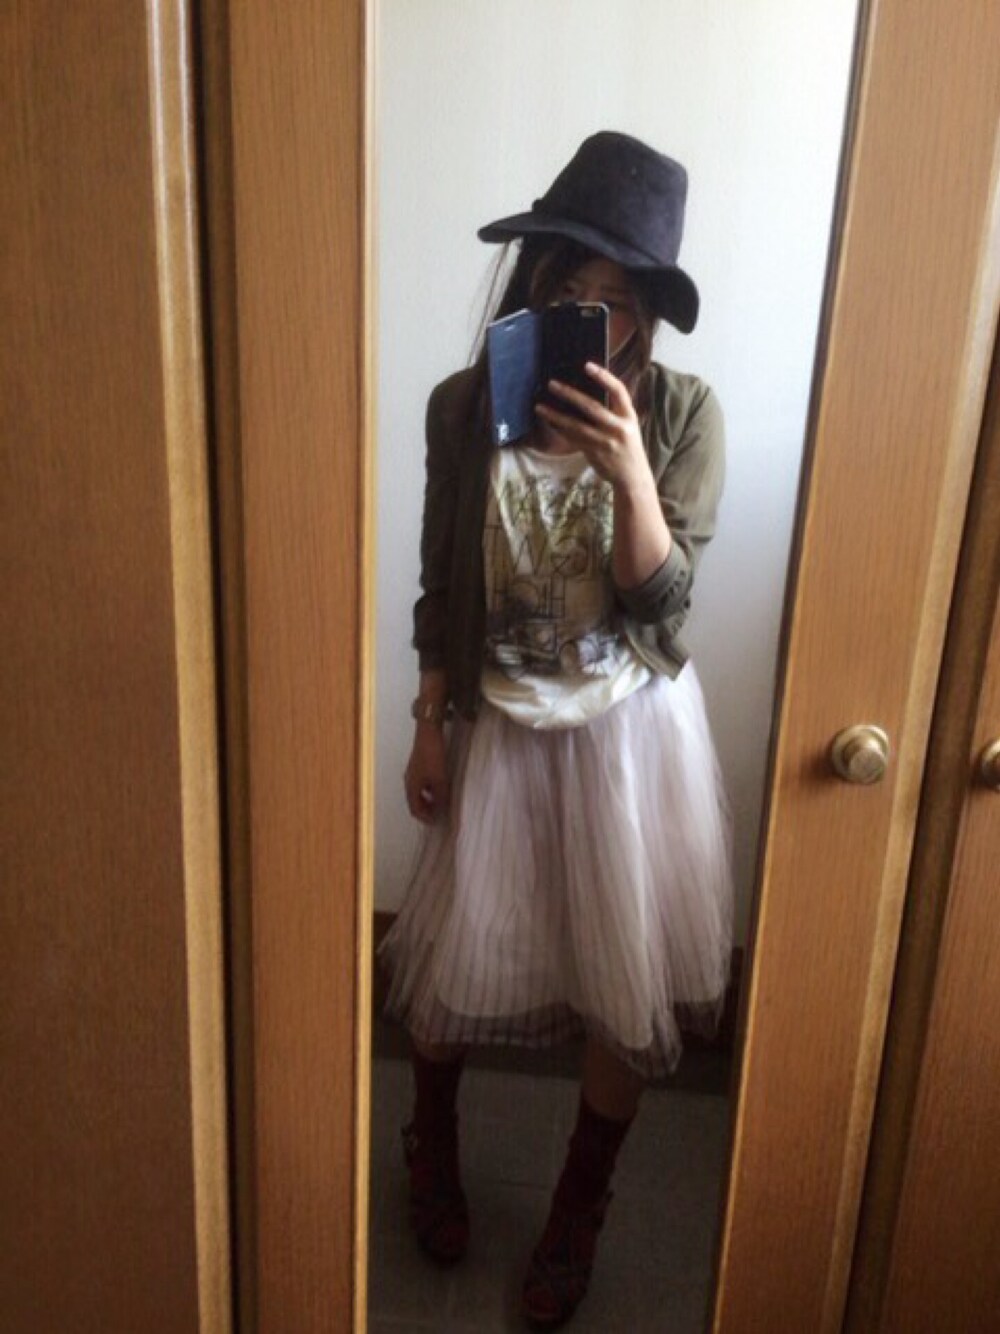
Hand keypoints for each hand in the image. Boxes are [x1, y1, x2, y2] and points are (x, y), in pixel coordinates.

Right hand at [404, 724, 449, 822]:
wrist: (428, 733)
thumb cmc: (433, 757)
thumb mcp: (440, 780)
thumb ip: (441, 796)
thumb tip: (442, 809)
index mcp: (411, 787)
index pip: (415, 809)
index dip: (426, 818)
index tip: (437, 822)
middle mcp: (409, 781)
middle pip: (416, 802)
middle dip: (427, 810)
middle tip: (440, 814)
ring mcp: (413, 773)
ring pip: (419, 793)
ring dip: (429, 800)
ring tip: (443, 802)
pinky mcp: (418, 766)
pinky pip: (422, 784)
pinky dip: (430, 790)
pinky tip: (441, 788)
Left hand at [535, 363, 650, 491]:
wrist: (632, 476)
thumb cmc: (627, 445)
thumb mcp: (627, 425)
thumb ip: (613, 411)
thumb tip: (584, 393)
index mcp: (629, 415)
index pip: (618, 391)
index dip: (604, 377)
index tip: (587, 366)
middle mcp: (619, 428)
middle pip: (592, 407)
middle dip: (570, 394)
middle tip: (552, 384)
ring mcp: (606, 442)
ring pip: (576, 426)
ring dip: (556, 415)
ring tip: (539, 407)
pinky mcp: (594, 453)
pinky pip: (573, 438)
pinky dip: (559, 429)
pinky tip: (548, 421)